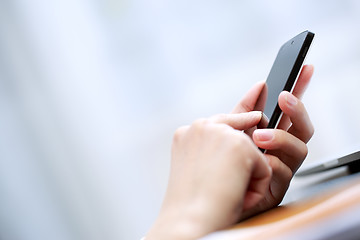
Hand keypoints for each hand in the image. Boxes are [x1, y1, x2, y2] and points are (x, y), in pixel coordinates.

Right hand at [146, 112, 271, 239]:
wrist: (187, 222)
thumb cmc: (192, 205)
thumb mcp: (199, 168)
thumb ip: (215, 147)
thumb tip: (248, 127)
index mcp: (187, 134)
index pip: (222, 119)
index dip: (243, 117)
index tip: (258, 103)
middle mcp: (200, 127)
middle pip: (242, 130)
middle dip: (248, 155)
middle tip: (239, 135)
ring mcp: (219, 133)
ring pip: (253, 153)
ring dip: (247, 176)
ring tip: (225, 192)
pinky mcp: (238, 145)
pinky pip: (264, 166)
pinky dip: (256, 186)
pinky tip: (236, 194)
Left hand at [232, 65, 313, 217]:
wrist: (205, 197)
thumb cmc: (219, 163)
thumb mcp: (231, 132)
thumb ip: (245, 110)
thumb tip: (260, 85)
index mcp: (271, 135)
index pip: (291, 110)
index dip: (300, 89)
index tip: (304, 68)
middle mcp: (280, 151)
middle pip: (303, 128)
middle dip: (297, 110)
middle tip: (284, 98)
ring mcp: (280, 169)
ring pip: (300, 149)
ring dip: (280, 138)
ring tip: (259, 136)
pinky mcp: (275, 189)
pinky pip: (282, 172)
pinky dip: (268, 163)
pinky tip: (255, 162)